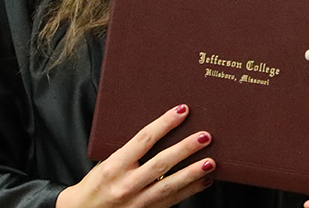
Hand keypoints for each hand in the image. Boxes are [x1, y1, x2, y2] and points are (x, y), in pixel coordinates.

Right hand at [56, 104, 216, 207]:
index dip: (164, 124)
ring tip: (211, 161)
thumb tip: (160, 128)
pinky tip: (205, 180)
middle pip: (161, 163)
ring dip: (192, 173)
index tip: (182, 110)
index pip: (143, 140)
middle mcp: (126, 184)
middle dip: (185, 149)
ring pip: (170, 185)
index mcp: (114, 166)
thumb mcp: (106, 162)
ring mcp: (137, 201)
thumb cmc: (97, 183)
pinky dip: (191, 190)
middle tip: (205, 136)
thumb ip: (129, 149)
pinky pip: (173, 201)